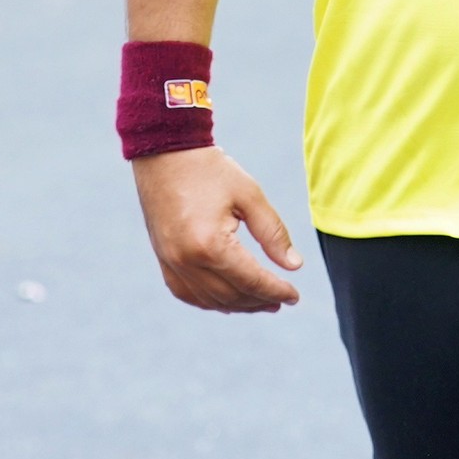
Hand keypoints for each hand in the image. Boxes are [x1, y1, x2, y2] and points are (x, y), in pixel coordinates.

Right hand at [131, 146, 303, 312]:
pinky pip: (188, 293)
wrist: (164, 153)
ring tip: (261, 301)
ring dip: (239, 305)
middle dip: (260, 301)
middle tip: (282, 299)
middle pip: (232, 295)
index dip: (276, 291)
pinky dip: (211, 300)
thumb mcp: (249, 195)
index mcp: (210, 244)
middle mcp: (187, 260)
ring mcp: (171, 262)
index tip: (295, 296)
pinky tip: (229, 298)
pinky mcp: (163, 259)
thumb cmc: (210, 170)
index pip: (251, 280)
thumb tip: (294, 266)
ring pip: (210, 300)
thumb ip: (273, 233)